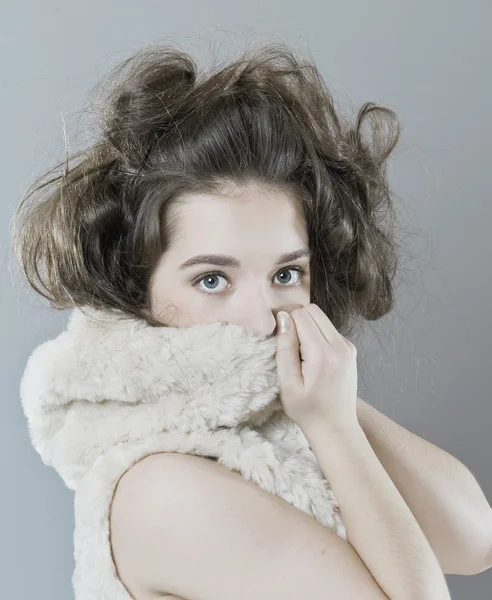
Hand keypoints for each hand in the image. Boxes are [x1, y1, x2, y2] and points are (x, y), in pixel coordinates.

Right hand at [274, 303, 358, 432]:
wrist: (335, 427)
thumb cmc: (307, 410)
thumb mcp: (288, 384)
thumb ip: (285, 348)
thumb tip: (284, 318)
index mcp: (323, 354)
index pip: (301, 315)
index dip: (286, 321)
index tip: (278, 336)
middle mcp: (340, 346)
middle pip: (313, 311)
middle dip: (296, 319)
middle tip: (287, 341)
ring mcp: (348, 347)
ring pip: (322, 318)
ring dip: (307, 326)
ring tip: (299, 351)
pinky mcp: (350, 350)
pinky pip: (329, 329)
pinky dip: (317, 334)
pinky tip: (312, 356)